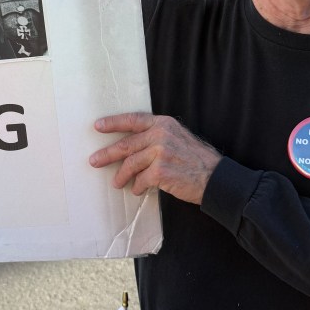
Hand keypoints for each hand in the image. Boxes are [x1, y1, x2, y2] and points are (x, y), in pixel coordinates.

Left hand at [89, 112, 220, 202]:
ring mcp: (160, 152)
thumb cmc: (196, 160)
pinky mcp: (160, 171)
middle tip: (94, 161)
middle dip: (107, 154)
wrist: (215, 178)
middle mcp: (161, 135)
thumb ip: (158, 136)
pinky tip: (137, 190)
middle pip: (126, 144)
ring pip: (130, 164)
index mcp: (164, 124)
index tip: (98, 126)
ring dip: (122, 176)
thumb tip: (133, 147)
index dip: (113, 123)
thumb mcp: (178, 138)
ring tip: (117, 183)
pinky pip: (140, 180)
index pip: (133, 120)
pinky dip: (137, 187)